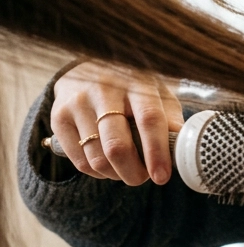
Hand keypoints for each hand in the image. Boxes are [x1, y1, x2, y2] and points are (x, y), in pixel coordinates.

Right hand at [51, 63, 183, 185]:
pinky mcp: (58, 118)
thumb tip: (182, 146)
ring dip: (116, 174)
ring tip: (126, 169)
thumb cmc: (130, 86)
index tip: (162, 176)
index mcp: (135, 81)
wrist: (85, 68)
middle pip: (117, 145)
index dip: (156, 151)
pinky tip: (107, 164)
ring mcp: (77, 103)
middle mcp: (103, 89)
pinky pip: (80, 161)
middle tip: (143, 177)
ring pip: (97, 158)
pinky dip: (98, 172)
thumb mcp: (156, 92)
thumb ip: (170, 117)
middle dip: (134, 172)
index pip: (148, 119)